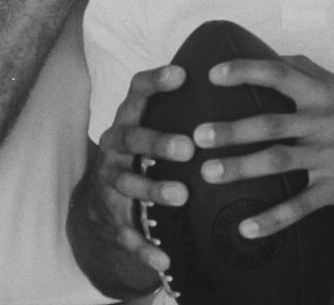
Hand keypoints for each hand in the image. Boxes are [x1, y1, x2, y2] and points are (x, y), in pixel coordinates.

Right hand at [92, 64, 193, 273]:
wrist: (100, 201)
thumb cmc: (142, 152)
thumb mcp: (151, 125)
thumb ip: (180, 107)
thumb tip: (233, 78)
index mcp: (128, 118)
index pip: (137, 91)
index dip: (156, 81)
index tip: (182, 74)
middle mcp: (115, 145)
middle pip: (131, 138)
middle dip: (158, 142)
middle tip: (188, 148)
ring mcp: (111, 182)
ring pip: (127, 184)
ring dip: (153, 190)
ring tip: (181, 195)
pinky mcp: (113, 218)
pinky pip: (127, 233)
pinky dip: (145, 247)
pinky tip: (165, 260)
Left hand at [193, 54, 333, 238]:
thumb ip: (307, 70)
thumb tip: (270, 55)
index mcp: (323, 93)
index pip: (279, 73)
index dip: (245, 71)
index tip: (212, 75)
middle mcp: (326, 121)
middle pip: (270, 123)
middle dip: (232, 130)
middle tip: (197, 136)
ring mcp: (331, 156)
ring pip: (279, 162)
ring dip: (241, 169)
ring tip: (209, 173)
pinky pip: (300, 205)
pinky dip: (272, 218)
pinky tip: (246, 227)